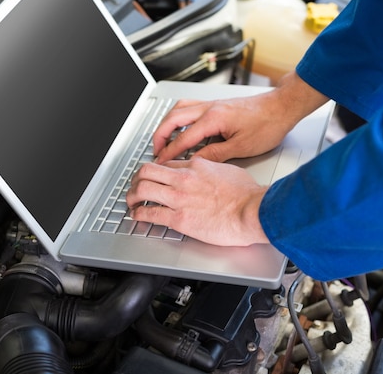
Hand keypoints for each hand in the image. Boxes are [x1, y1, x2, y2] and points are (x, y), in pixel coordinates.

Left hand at [126, 157, 269, 245]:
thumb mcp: (228, 170)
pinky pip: (150, 212)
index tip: (154, 177)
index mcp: (197, 165)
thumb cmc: (247, 195)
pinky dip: (139, 214)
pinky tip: (137, 215)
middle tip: (135, 186)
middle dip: (137, 179)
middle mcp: (184, 178)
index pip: (167, 163)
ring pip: (143, 188)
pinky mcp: (179, 218)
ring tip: (131, 201)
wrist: (252, 211)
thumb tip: (210, 173)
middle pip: (147, 171)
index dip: (157, 171)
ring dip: (132, 195)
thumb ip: (213, 169)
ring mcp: (179, 198)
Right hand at [153, 72, 329, 163]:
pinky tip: (180, 126)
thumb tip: (196, 162)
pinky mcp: (216, 104)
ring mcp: (211, 104)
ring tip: (163, 139)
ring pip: (178, 109)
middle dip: (160, 136)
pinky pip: (188, 107)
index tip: (161, 163)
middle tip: (155, 151)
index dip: (169, 153)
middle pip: (172, 119)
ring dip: (167, 124)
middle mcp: (209, 108)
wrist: (282, 107)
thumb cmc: (268, 125)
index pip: (183, 139)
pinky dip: (178, 117)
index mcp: (213, 119)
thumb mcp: (242, 147)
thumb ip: (215, 154)